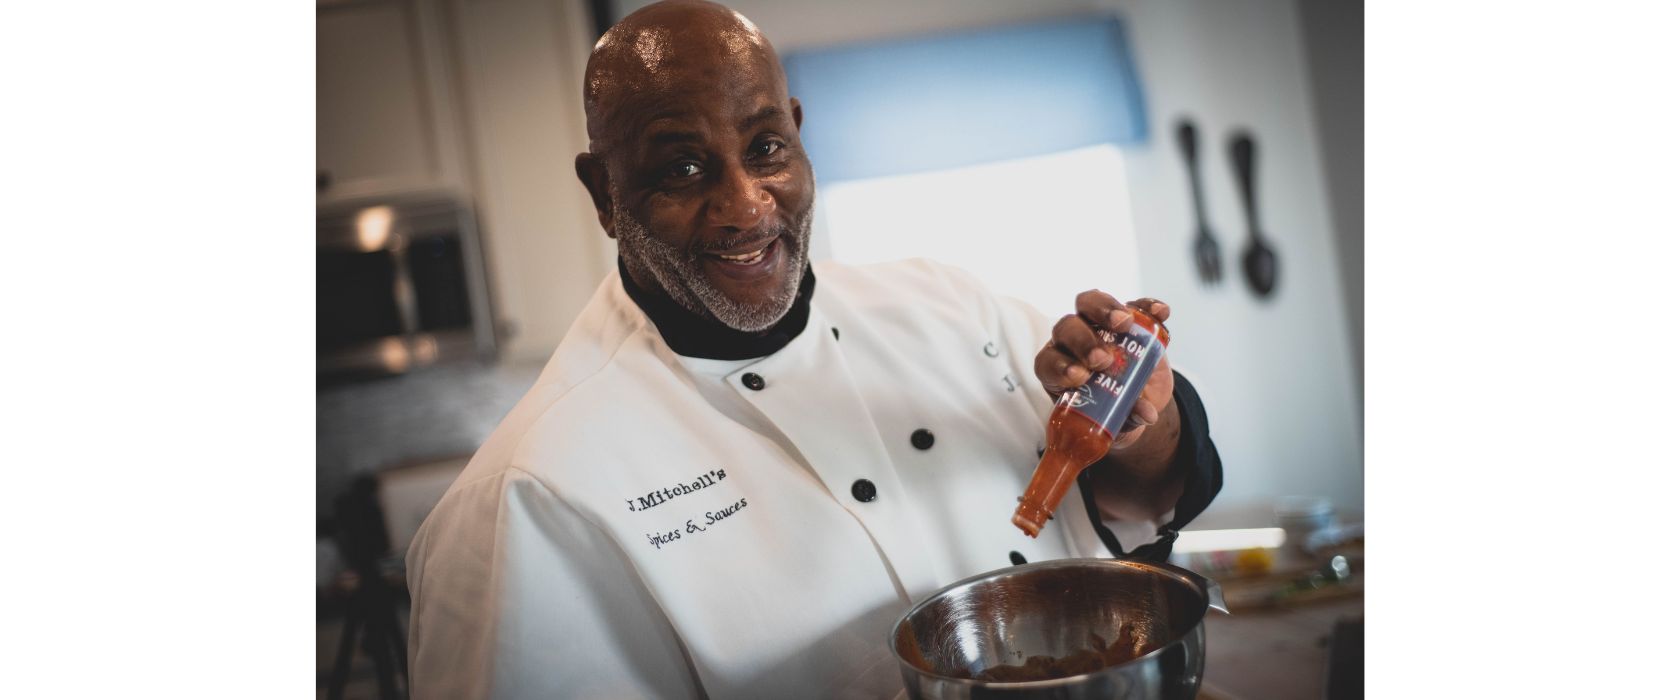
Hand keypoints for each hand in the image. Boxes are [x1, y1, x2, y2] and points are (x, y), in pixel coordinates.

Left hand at [1033, 292, 1175, 450]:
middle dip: (1083, 341)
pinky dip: (1146, 306)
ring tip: (1126, 324)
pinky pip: (1133, 304)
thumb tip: (1147, 413)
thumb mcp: (1120, 422)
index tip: (1081, 377)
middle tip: (1104, 359)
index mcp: (1059, 372)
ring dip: (1105, 309)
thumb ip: (1129, 418)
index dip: (1060, 366)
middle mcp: (1071, 343)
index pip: (1048, 362)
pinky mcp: (1127, 318)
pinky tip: (1159, 313)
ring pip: (1088, 303)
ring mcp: (1098, 325)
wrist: (1139, 400)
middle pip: (1066, 328)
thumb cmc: (1115, 413)